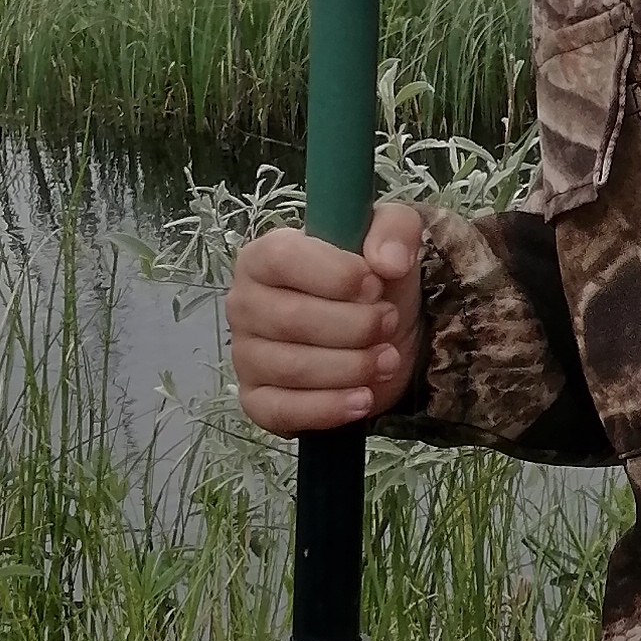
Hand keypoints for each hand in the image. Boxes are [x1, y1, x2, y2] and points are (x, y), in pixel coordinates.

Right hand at [224, 205, 422, 431]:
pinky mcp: (256, 400)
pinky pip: (282, 411)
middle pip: (292, 320)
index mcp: (265, 256)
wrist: (381, 335)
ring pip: (293, 369)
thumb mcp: (393, 237)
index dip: (335, 275)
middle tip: (389, 324)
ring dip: (352, 367)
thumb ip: (395, 230)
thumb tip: (389, 262)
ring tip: (388, 360)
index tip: (375, 285)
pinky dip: (328, 409)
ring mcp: (246, 355)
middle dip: (354, 327)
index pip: (283, 259)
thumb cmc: (372, 281)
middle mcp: (244, 304)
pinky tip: (363, 400)